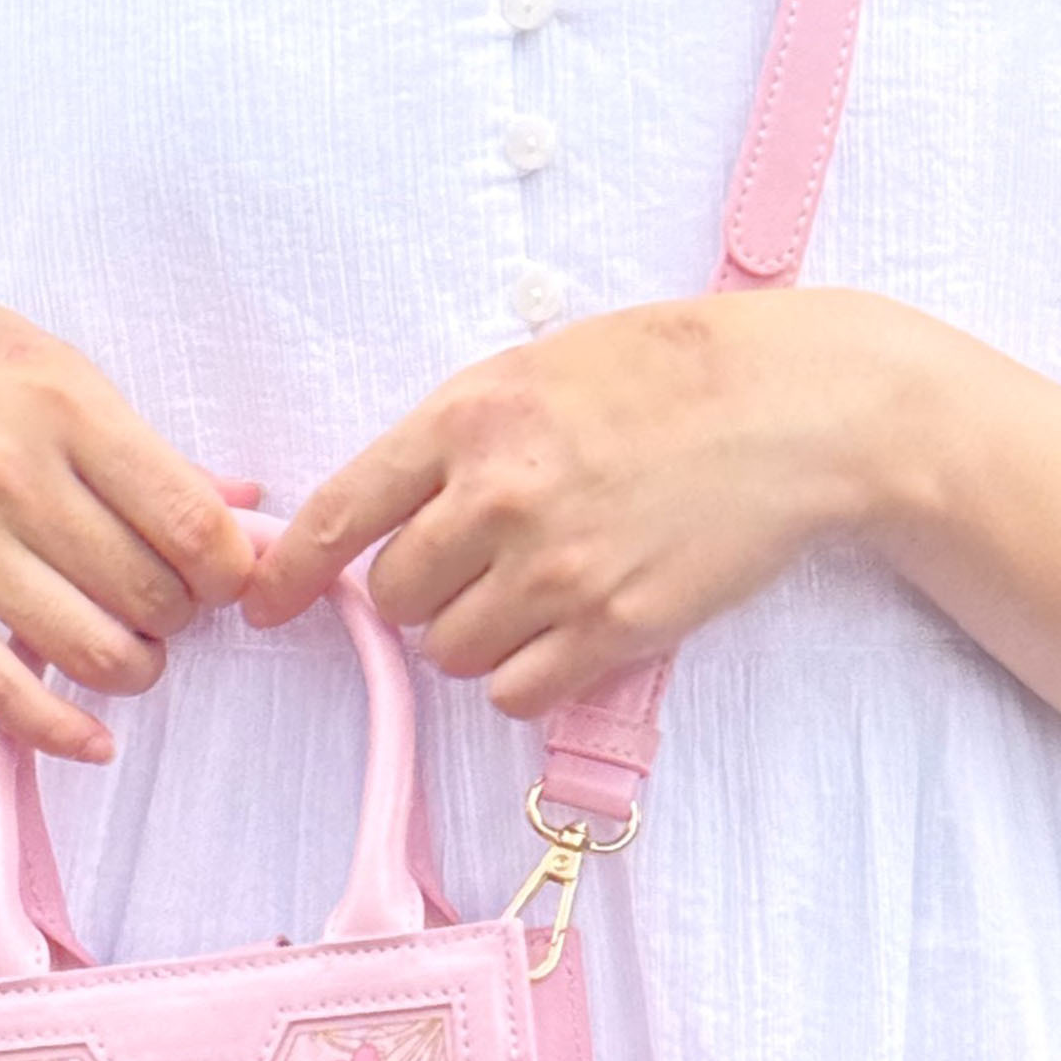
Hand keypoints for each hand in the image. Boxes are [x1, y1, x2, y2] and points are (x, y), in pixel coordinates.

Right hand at [0, 254, 253, 760]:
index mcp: (60, 404)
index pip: (189, 520)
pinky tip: (96, 740)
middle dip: (183, 617)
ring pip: (93, 650)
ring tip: (134, 648)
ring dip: (136, 668)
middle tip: (173, 604)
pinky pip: (0, 688)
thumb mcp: (42, 360)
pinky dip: (61, 730)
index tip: (225, 573)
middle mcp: (8, 476)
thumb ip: (138, 442)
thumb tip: (240, 507)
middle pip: (151, 594)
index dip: (230, 568)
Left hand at [244, 292, 895, 715]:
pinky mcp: (615, 628)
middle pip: (396, 597)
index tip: (262, 604)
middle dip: (421, 593)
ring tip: (537, 588)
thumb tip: (383, 513)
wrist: (798, 408)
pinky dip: (524, 676)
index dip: (289, 571)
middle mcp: (500, 497)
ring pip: (451, 653)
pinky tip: (566, 629)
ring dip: (475, 636)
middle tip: (477, 565)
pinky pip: (515, 692)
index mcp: (471, 418)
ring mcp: (558, 570)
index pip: (341, 513)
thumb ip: (458, 438)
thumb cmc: (671, 374)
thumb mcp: (542, 369)